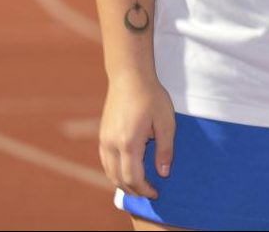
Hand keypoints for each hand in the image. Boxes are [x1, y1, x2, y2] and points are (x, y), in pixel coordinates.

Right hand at [98, 71, 175, 198]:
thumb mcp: (166, 121)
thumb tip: (163, 173)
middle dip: (134, 190)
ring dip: (123, 184)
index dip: (145, 189)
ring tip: (139, 186)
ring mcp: (104, 141)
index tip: (156, 192)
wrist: (129, 77)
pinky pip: (106, 162)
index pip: (133, 178)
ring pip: (110, 173)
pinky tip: (127, 172)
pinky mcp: (102, 136)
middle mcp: (112, 145)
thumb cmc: (151, 96)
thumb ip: (165, 149)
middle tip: (149, 193)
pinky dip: (115, 173)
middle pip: (119, 179)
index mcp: (129, 142)